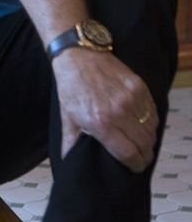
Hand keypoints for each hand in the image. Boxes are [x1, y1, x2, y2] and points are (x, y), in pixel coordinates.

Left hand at [52, 48, 157, 172]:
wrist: (78, 55)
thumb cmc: (71, 86)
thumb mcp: (67, 116)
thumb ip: (71, 142)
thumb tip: (69, 160)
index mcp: (101, 123)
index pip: (129, 154)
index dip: (135, 165)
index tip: (134, 166)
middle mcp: (119, 112)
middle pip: (144, 144)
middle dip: (143, 154)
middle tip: (139, 156)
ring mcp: (131, 98)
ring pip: (151, 129)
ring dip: (148, 139)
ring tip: (141, 141)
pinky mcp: (139, 86)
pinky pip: (153, 111)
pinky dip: (151, 121)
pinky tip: (142, 123)